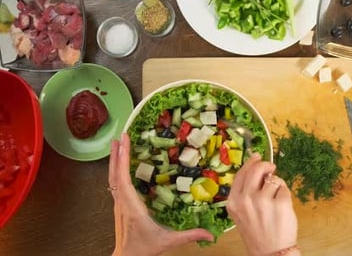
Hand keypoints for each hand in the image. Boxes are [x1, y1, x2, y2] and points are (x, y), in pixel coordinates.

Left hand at [108, 133, 213, 255]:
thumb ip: (189, 236)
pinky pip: (115, 184)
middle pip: (115, 174)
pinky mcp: (119, 206)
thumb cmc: (144, 250)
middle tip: (120, 136)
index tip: (124, 142)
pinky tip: (119, 164)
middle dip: (117, 154)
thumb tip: (210, 234)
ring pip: (112, 178)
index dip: (122, 160)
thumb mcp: (168, 241)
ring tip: (116, 144)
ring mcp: (118, 204)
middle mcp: (122, 203)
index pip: (124, 179)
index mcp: (132, 207)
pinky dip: (116, 170)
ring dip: (114, 160)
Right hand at [227, 153, 299, 255]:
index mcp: (234, 202)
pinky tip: (281, 206)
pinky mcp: (281, 203)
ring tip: (275, 200)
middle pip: (256, 169)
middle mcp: (246, 200)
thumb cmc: (257, 232)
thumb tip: (256, 167)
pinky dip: (285, 194)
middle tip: (271, 168)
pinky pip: (284, 187)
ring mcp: (263, 201)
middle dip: (265, 165)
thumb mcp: (241, 213)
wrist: (270, 252)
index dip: (250, 163)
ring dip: (276, 184)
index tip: (256, 156)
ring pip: (272, 178)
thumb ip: (244, 192)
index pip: (241, 174)